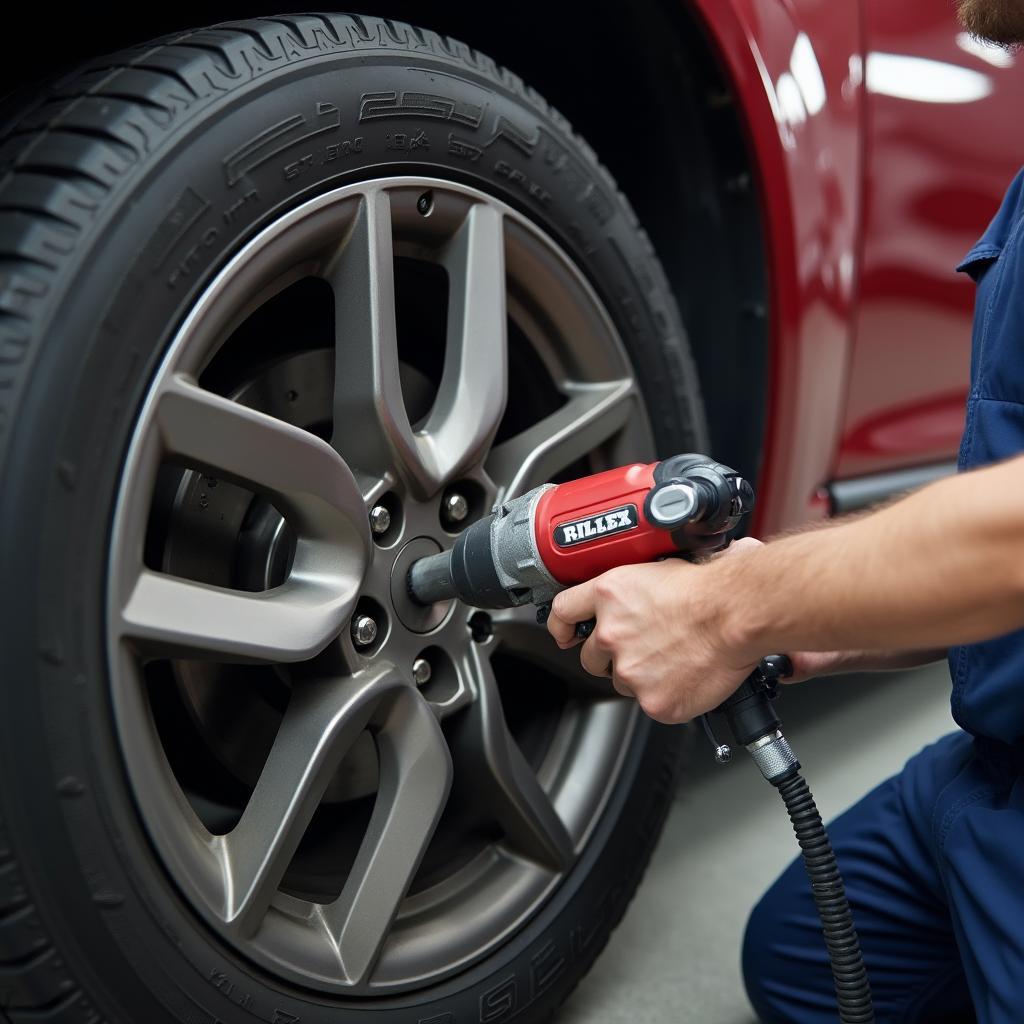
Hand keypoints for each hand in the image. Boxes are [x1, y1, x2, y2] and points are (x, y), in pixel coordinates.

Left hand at [546, 541, 763, 723]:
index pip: (563, 611)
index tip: (565, 632)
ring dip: (639, 675)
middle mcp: (611, 633)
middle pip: (590, 656)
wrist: (737, 615)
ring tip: (671, 659)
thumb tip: (644, 582)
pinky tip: (685, 676)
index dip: (561, 625)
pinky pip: (651, 702)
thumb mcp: (662, 567)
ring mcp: (629, 670)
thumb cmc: (711, 588)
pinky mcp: (652, 700)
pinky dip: (666, 694)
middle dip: (608, 655)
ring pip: (622, 681)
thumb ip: (638, 585)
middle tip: (640, 648)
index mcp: (609, 594)